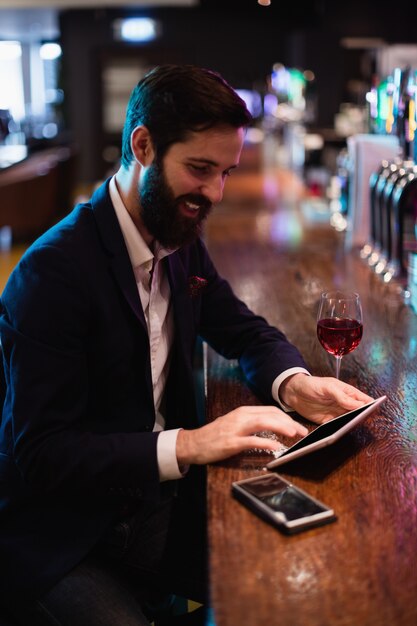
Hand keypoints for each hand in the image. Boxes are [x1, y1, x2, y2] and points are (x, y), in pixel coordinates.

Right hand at [176, 405, 307, 464]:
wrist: (194, 443)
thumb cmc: (215, 435)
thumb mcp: (235, 424)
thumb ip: (252, 424)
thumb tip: (272, 427)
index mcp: (244, 412)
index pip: (271, 411)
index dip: (287, 418)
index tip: (298, 426)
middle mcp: (241, 416)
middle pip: (270, 415)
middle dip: (289, 423)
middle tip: (302, 432)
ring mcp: (236, 429)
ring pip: (263, 423)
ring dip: (281, 428)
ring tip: (293, 434)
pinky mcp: (231, 442)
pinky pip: (252, 441)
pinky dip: (266, 442)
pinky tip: (276, 446)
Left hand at [279, 373, 373, 423]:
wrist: (294, 392)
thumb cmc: (312, 384)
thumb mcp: (327, 387)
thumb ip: (342, 396)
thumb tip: (359, 404)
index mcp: (347, 393)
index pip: (363, 399)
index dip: (371, 404)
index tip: (375, 410)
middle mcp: (344, 404)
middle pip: (358, 412)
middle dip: (362, 416)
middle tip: (364, 420)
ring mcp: (337, 413)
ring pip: (349, 421)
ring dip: (351, 424)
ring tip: (353, 426)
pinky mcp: (328, 422)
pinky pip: (337, 427)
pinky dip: (340, 430)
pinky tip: (341, 431)